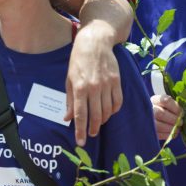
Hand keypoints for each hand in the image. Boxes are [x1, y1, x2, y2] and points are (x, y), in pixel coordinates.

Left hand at [65, 25, 122, 145]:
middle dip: (93, 129)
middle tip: (91, 135)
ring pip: (107, 111)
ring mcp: (107, 84)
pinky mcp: (117, 81)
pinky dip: (113, 110)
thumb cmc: (78, 61)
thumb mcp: (69, 80)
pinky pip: (117, 102)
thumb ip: (69, 100)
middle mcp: (94, 88)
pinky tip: (108, 112)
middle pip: (96, 116)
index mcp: (79, 88)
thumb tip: (67, 118)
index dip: (80, 131)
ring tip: (98, 123)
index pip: (80, 115)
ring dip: (103, 121)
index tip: (81, 142)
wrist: (95, 42)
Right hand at [150, 94, 181, 140]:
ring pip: (159, 125)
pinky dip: (168, 134)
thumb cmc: (162, 110)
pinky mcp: (147, 131)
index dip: (176, 107)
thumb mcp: (167, 104)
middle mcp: (148, 109)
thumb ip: (175, 105)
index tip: (182, 112)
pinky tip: (172, 133)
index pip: (165, 101)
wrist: (150, 119)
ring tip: (177, 128)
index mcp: (154, 100)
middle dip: (174, 119)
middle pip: (160, 114)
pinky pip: (158, 134)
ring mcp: (146, 121)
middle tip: (181, 122)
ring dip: (172, 128)